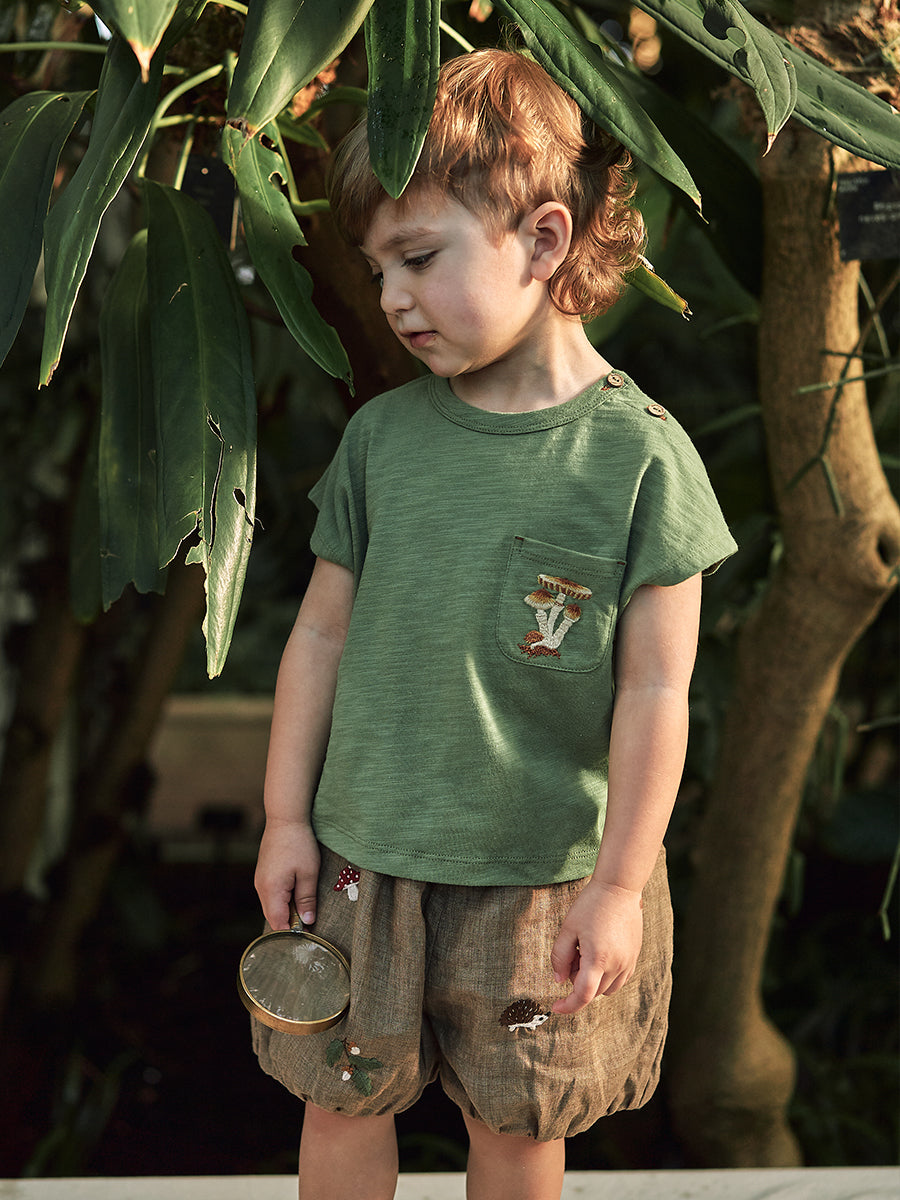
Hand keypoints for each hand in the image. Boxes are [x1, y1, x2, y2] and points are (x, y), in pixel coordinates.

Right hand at [254, 819, 320, 929]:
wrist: (285, 819)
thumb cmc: (299, 844)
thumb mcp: (308, 873)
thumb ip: (307, 900)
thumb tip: (307, 922)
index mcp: (271, 890)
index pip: (277, 923)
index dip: (292, 931)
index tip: (309, 932)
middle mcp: (260, 888)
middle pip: (272, 917)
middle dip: (289, 922)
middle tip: (309, 919)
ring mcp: (259, 881)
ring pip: (271, 906)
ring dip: (286, 910)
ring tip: (304, 904)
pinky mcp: (262, 874)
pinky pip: (270, 895)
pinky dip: (282, 900)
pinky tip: (296, 892)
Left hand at [549, 879, 643, 1014]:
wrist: (619, 888)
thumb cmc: (591, 905)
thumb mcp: (568, 929)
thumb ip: (560, 957)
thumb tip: (559, 980)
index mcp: (598, 958)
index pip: (583, 995)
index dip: (568, 1006)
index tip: (556, 1007)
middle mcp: (617, 965)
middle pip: (593, 991)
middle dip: (578, 982)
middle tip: (572, 955)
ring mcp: (629, 962)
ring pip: (607, 988)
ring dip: (593, 980)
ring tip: (586, 951)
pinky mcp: (634, 957)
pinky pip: (619, 979)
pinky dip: (606, 975)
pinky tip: (599, 952)